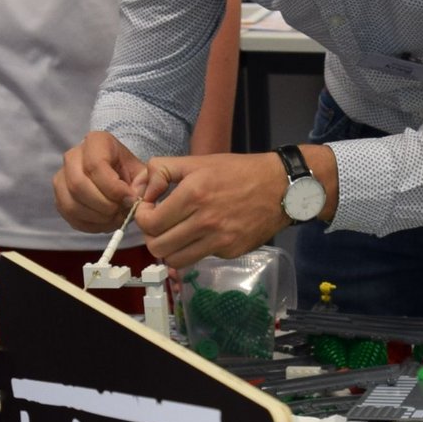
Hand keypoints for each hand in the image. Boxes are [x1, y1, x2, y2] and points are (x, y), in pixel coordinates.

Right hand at [54, 131, 149, 233]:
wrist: (115, 173)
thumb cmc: (128, 171)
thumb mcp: (142, 170)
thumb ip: (145, 182)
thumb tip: (134, 197)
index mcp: (95, 142)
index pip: (95, 166)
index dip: (113, 188)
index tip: (130, 199)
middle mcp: (72, 156)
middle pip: (78, 185)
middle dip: (104, 205)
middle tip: (121, 212)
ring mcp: (61, 177)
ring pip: (71, 204)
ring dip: (97, 217)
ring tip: (116, 218)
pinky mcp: (59, 197)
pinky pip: (69, 216)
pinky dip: (90, 225)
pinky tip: (106, 222)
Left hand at [135, 152, 288, 266]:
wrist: (280, 187)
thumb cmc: (238, 172)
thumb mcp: (197, 161)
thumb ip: (162, 170)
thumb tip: (142, 191)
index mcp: (193, 194)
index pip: (149, 222)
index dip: (142, 218)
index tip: (150, 210)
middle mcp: (205, 220)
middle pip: (158, 247)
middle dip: (152, 236)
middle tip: (160, 225)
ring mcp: (219, 239)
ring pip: (175, 260)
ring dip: (170, 249)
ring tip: (176, 234)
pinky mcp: (230, 251)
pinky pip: (199, 258)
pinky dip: (194, 250)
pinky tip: (202, 235)